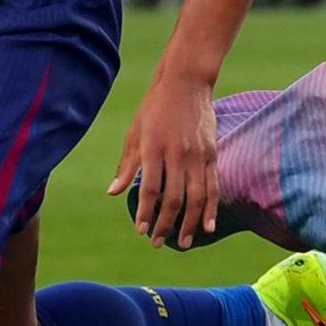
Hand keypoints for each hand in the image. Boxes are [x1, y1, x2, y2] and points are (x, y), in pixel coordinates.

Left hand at [108, 71, 218, 249]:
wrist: (186, 83)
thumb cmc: (154, 108)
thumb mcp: (135, 132)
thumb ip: (127, 165)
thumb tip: (113, 193)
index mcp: (153, 148)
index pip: (150, 189)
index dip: (145, 212)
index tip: (140, 230)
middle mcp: (176, 153)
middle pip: (173, 198)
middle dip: (165, 225)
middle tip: (157, 242)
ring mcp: (197, 155)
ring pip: (195, 197)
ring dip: (189, 224)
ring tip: (183, 243)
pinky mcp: (212, 154)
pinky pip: (213, 187)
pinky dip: (211, 209)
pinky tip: (208, 227)